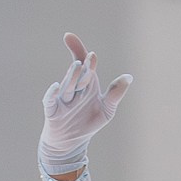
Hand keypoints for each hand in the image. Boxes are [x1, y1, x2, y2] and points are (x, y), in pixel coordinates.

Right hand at [39, 32, 130, 176]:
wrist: (71, 144)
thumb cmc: (87, 123)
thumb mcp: (106, 109)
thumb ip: (115, 93)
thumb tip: (129, 77)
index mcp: (86, 84)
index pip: (82, 63)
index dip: (78, 49)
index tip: (68, 36)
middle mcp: (74, 89)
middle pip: (79, 74)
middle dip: (85, 66)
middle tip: (90, 57)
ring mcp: (62, 99)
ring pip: (68, 86)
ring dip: (73, 76)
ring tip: (77, 66)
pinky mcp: (53, 111)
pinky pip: (50, 101)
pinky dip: (52, 94)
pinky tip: (56, 86)